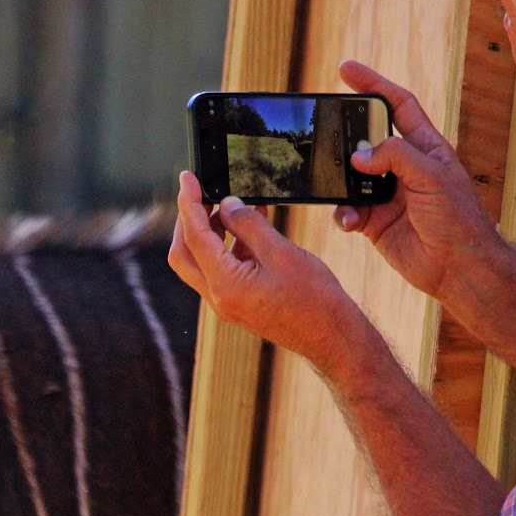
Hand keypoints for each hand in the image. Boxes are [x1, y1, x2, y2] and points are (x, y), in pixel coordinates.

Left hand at [169, 172, 364, 372]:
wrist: (331, 337)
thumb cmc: (314, 298)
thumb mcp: (281, 252)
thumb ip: (250, 225)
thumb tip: (227, 204)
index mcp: (225, 284)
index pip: (193, 236)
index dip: (188, 203)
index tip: (187, 178)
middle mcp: (218, 297)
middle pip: (184, 252)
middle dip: (188, 220)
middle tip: (202, 194)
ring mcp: (226, 303)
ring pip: (202, 262)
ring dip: (212, 232)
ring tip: (234, 206)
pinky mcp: (238, 304)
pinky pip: (222, 270)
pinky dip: (229, 247)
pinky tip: (251, 226)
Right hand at [334, 60, 504, 298]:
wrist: (458, 268)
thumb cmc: (458, 219)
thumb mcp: (431, 175)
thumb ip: (395, 156)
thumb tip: (358, 155)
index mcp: (425, 147)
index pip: (397, 105)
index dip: (373, 85)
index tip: (346, 70)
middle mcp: (404, 168)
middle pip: (366, 139)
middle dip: (344, 136)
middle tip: (322, 131)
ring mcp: (388, 195)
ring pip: (351, 177)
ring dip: (341, 182)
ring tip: (338, 187)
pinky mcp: (375, 222)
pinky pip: (347, 210)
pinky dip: (343, 214)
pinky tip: (350, 221)